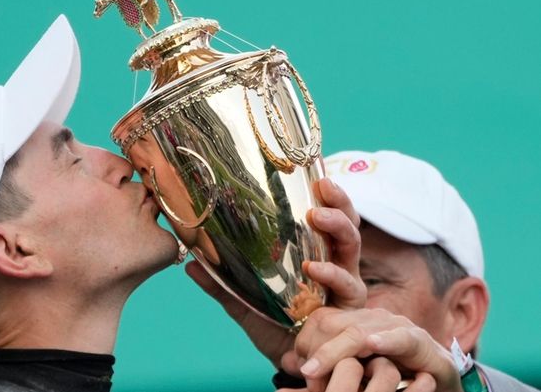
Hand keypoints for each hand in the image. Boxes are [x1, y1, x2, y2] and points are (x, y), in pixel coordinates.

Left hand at [185, 178, 365, 367]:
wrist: (290, 366)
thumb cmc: (275, 329)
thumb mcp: (244, 303)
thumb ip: (220, 284)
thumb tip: (188, 262)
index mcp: (316, 255)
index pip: (324, 219)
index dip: (324, 196)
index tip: (314, 174)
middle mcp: (336, 267)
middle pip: (346, 226)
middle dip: (338, 203)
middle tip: (323, 186)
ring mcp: (346, 287)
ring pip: (352, 250)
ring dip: (339, 229)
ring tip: (317, 217)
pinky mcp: (350, 311)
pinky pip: (349, 289)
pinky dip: (334, 275)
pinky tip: (316, 267)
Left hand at [290, 308, 461, 391]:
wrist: (433, 386)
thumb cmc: (388, 382)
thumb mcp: (350, 376)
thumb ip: (322, 372)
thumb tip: (283, 373)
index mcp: (352, 322)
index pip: (320, 320)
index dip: (304, 341)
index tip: (294, 366)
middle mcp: (370, 318)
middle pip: (334, 325)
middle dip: (318, 351)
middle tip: (305, 374)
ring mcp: (394, 326)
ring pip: (358, 332)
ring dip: (337, 352)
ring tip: (316, 368)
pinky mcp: (419, 340)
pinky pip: (400, 337)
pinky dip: (386, 340)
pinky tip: (372, 344)